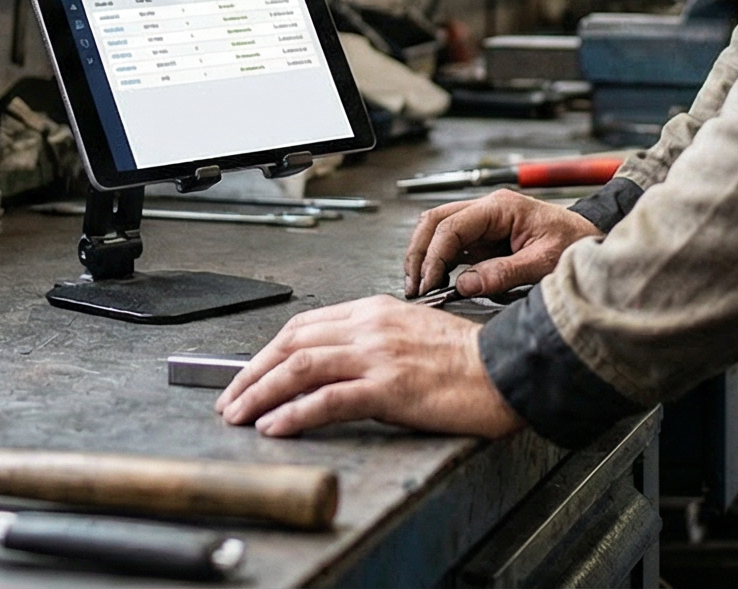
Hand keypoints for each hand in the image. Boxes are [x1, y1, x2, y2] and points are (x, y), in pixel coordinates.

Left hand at [215, 295, 522, 437]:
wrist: (507, 369)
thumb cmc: (468, 360)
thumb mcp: (411, 336)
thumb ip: (372, 344)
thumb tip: (334, 369)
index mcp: (375, 310)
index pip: (304, 326)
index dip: (268, 352)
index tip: (249, 375)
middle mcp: (371, 326)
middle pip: (292, 342)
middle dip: (252, 372)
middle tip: (230, 399)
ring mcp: (379, 355)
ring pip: (300, 367)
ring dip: (261, 392)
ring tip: (239, 415)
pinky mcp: (390, 386)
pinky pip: (329, 399)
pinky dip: (295, 413)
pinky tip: (275, 426)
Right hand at [404, 189, 602, 296]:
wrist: (591, 240)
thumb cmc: (574, 243)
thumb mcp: (543, 262)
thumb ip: (504, 273)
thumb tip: (465, 284)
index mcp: (500, 207)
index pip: (451, 226)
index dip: (434, 256)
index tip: (427, 282)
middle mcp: (488, 209)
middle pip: (436, 221)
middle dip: (419, 253)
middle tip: (414, 284)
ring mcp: (484, 222)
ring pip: (439, 231)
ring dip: (425, 256)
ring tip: (420, 285)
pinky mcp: (485, 238)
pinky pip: (453, 245)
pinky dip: (439, 262)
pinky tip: (436, 281)